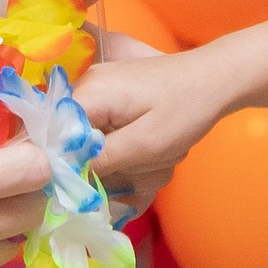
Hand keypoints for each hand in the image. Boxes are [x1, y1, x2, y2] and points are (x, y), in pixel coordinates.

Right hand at [73, 6, 267, 212]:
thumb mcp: (147, 144)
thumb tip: (59, 176)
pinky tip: (151, 149)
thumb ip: (101, 160)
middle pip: (70, 142)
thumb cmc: (187, 108)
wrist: (217, 78)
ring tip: (155, 155)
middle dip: (104, 165)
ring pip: (90, 142)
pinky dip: (128, 149)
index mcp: (88, 94)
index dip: (61, 167)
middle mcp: (85, 87)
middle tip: (140, 169)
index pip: (50, 137)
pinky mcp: (110, 99)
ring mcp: (97, 91)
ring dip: (122, 159)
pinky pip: (105, 134)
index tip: (86, 189)